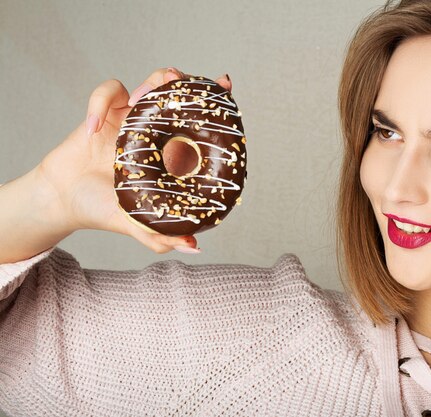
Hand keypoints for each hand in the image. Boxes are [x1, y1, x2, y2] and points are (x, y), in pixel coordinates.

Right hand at [36, 68, 232, 253]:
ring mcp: (132, 118)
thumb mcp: (137, 223)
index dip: (214, 100)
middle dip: (187, 81)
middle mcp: (157, 131)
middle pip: (181, 94)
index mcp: (171, 152)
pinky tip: (92, 129)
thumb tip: (195, 247)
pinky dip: (98, 104)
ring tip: (140, 101)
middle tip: (185, 82)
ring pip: (150, 83)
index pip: (199, 122)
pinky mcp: (103, 112)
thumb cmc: (103, 210)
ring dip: (151, 85)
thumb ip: (161, 236)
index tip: (227, 85)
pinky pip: (106, 93)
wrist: (64, 202)